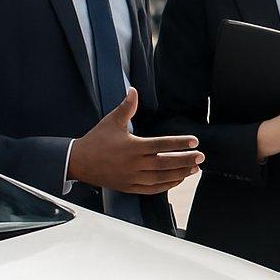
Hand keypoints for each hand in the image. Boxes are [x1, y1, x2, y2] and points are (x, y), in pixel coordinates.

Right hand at [68, 88, 203, 193]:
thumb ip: (127, 107)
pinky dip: (166, 185)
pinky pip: (151, 189)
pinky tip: (178, 179)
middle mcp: (133, 164)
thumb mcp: (111, 121)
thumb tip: (133, 90)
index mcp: (132, 147)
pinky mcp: (129, 187)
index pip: (161, 145)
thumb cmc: (96, 140)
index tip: (194, 141)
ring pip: (161, 178)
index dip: (179, 143)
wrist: (78, 162)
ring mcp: (131, 178)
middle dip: (185, 160)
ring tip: (195, 169)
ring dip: (179, 174)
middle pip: (165, 163)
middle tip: (201, 157)